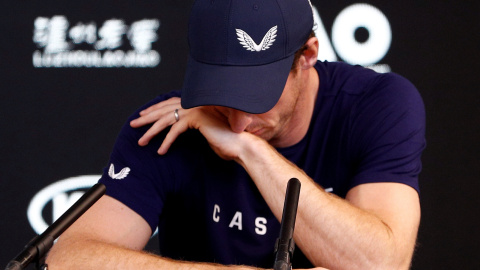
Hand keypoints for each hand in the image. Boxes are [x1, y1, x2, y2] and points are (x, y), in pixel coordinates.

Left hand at [130, 97, 254, 159]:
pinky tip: (161, 151)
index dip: (155, 109)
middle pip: (164, 109)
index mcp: (197, 104)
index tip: (143, 114)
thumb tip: (179, 130)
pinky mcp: (198, 119)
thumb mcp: (206, 133)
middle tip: (133, 124)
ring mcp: (197, 110)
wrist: (241, 145)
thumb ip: (194, 128)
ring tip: (141, 142)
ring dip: (152, 131)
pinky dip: (167, 141)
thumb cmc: (226, 143)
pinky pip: (176, 130)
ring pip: (167, 119)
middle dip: (147, 117)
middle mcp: (196, 104)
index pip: (171, 104)